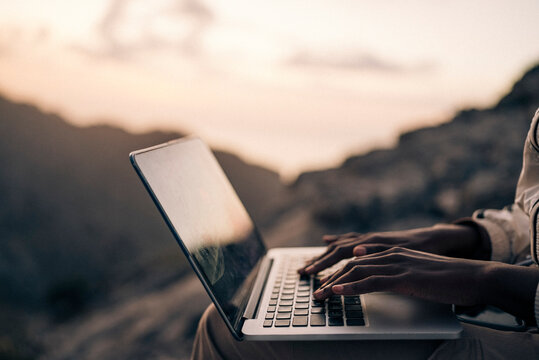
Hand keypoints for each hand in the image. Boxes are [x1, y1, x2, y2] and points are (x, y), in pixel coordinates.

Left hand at [313, 247, 538, 324]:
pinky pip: (372, 281)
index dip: (338, 267)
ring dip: (335, 282)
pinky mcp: (405, 277)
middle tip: (314, 286)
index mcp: (394, 252)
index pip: (358, 258)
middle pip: (351, 262)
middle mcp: (392, 254)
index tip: (322, 277)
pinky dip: (352, 286)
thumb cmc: (450, 277)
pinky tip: (339, 291)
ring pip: (357, 270)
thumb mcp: (418, 272)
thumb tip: (386, 280)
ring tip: (320, 293)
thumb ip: (399, 273)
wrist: (476, 275)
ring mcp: (398, 264)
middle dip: (329, 274)